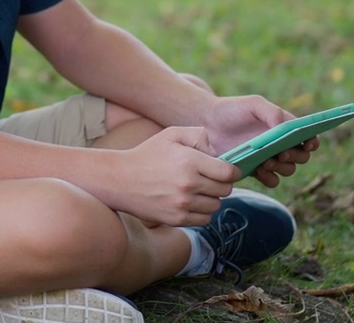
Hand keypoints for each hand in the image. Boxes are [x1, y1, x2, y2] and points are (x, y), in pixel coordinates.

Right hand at [110, 126, 240, 226]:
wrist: (119, 180)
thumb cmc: (147, 154)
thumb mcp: (172, 134)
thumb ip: (199, 135)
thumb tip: (219, 153)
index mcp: (190, 161)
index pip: (229, 172)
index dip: (233, 171)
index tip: (229, 170)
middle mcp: (189, 184)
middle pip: (225, 190)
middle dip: (222, 183)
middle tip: (210, 178)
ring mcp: (183, 204)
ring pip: (216, 205)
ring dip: (211, 198)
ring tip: (197, 189)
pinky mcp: (177, 219)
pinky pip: (204, 219)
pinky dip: (201, 212)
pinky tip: (190, 201)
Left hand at [200, 94, 318, 188]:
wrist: (207, 123)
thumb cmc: (232, 109)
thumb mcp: (253, 104)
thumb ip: (272, 113)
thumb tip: (287, 130)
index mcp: (284, 126)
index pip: (307, 136)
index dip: (313, 141)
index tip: (308, 144)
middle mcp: (280, 144)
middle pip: (301, 156)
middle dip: (295, 156)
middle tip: (280, 153)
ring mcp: (269, 158)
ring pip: (288, 169)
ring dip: (282, 168)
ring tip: (266, 161)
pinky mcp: (256, 170)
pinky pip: (272, 180)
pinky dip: (270, 178)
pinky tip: (260, 171)